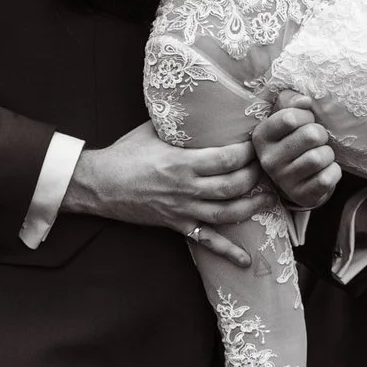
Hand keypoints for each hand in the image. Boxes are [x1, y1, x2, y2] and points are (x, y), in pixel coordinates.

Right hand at [63, 122, 261, 267]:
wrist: (98, 184)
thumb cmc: (125, 154)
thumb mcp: (152, 131)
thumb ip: (181, 124)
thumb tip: (203, 106)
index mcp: (182, 162)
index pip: (227, 159)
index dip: (248, 152)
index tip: (257, 143)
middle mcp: (186, 188)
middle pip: (233, 186)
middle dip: (255, 176)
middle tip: (265, 167)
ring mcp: (182, 209)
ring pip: (227, 213)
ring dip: (252, 207)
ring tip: (269, 198)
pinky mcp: (177, 224)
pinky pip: (206, 240)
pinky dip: (227, 251)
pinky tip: (246, 260)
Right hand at [253, 92, 340, 210]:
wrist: (298, 178)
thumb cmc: (293, 140)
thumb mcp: (286, 117)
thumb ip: (291, 101)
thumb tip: (305, 101)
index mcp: (261, 136)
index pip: (290, 117)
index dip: (306, 116)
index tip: (306, 121)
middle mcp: (268, 160)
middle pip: (311, 135)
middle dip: (321, 134)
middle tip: (316, 140)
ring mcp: (283, 180)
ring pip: (320, 157)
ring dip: (328, 153)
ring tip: (320, 155)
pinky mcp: (301, 196)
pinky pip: (327, 177)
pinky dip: (333, 171)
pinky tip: (324, 170)